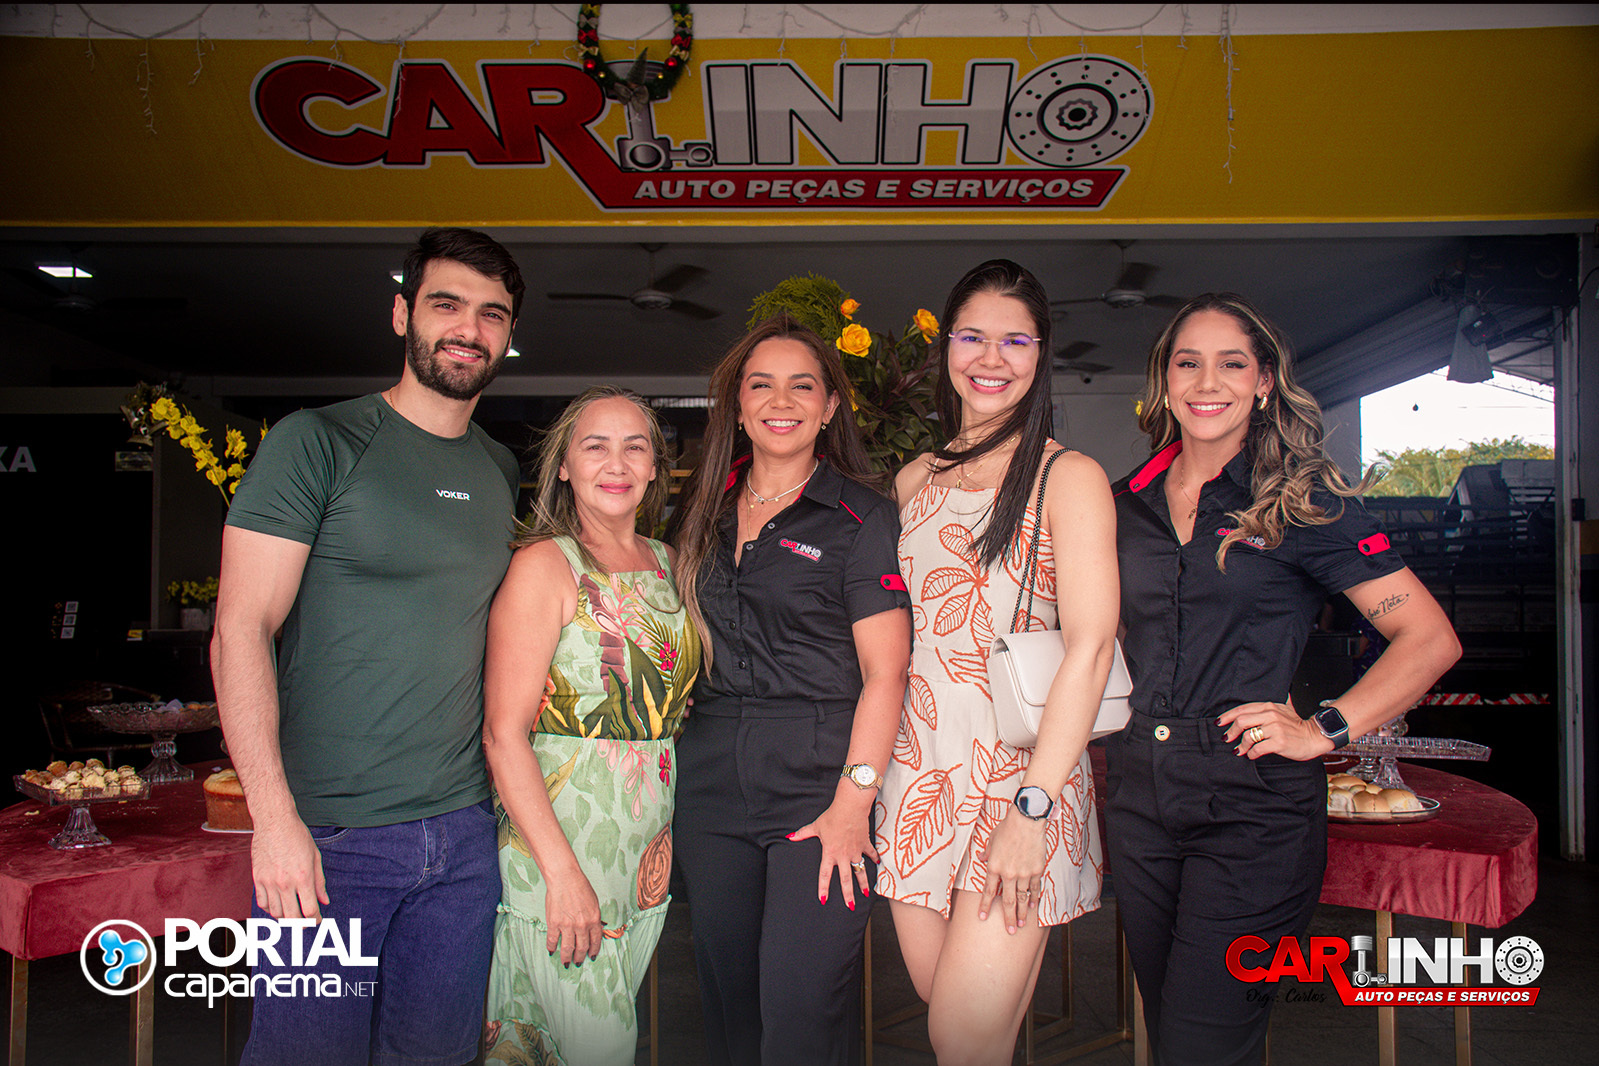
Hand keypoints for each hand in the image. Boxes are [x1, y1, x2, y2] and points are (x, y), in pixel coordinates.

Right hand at [251, 817, 329, 919]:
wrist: (274, 822)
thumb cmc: (297, 836)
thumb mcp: (315, 857)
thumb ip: (320, 882)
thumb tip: (324, 901)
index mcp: (303, 877)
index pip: (309, 910)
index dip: (315, 920)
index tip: (317, 920)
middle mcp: (285, 883)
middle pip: (292, 917)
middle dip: (301, 923)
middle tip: (305, 922)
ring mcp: (269, 882)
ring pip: (275, 913)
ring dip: (285, 917)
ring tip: (292, 913)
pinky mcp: (257, 878)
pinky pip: (262, 903)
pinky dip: (269, 909)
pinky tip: (277, 904)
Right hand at [544, 864, 604, 964]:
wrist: (565, 878)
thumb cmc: (580, 886)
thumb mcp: (594, 902)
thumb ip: (594, 917)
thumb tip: (595, 929)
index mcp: (594, 919)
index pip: (595, 941)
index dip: (593, 950)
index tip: (591, 956)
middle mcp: (582, 925)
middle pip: (582, 947)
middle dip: (580, 957)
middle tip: (578, 962)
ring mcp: (568, 925)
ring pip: (568, 948)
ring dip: (567, 957)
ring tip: (566, 962)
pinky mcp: (554, 923)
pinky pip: (553, 940)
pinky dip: (552, 948)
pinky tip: (551, 951)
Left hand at [788, 785, 876, 911]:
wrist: (850, 807)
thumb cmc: (832, 816)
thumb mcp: (816, 826)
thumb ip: (803, 833)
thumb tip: (790, 836)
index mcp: (830, 853)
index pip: (825, 875)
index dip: (823, 888)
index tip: (824, 899)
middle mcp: (843, 855)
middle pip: (846, 879)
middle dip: (848, 894)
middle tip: (850, 906)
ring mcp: (856, 851)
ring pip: (860, 870)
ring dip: (864, 883)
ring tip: (866, 893)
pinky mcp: (865, 843)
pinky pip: (870, 853)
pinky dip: (874, 858)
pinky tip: (877, 863)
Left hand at [978, 808, 1046, 933]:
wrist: (1027, 820)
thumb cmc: (1008, 827)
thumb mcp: (991, 839)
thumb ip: (987, 853)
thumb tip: (981, 858)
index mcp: (994, 866)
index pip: (988, 891)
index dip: (984, 905)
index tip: (982, 917)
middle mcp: (1008, 873)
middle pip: (1007, 900)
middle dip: (1008, 917)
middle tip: (1010, 930)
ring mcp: (1023, 873)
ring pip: (1022, 898)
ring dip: (1022, 912)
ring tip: (1022, 924)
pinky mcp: (1036, 870)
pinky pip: (1034, 888)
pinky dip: (1034, 898)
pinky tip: (1033, 906)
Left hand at [1218, 698, 1331, 761]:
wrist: (1314, 737)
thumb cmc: (1298, 726)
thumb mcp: (1286, 708)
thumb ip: (1274, 704)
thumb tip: (1275, 693)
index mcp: (1269, 706)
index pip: (1243, 709)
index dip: (1228, 716)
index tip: (1220, 723)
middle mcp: (1271, 715)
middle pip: (1241, 721)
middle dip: (1231, 732)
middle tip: (1227, 739)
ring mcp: (1275, 729)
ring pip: (1248, 736)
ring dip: (1241, 746)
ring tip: (1240, 750)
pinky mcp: (1278, 742)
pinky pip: (1258, 748)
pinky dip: (1251, 754)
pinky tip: (1252, 755)